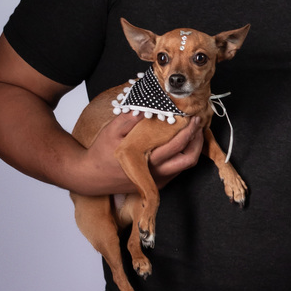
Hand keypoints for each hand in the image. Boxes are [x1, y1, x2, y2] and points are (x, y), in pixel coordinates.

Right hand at [73, 114, 202, 194]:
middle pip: (188, 159)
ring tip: (194, 131)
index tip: (192, 117)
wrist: (92, 176)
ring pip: (185, 166)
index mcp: (145, 161)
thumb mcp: (112, 131)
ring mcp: (157, 181)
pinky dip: (183, 155)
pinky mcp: (157, 184)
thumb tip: (150, 106)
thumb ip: (131, 119)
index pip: (176, 146)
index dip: (189, 131)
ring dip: (193, 148)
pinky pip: (176, 170)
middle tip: (198, 123)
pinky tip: (182, 142)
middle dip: (197, 139)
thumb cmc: (101, 152)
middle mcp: (155, 174)